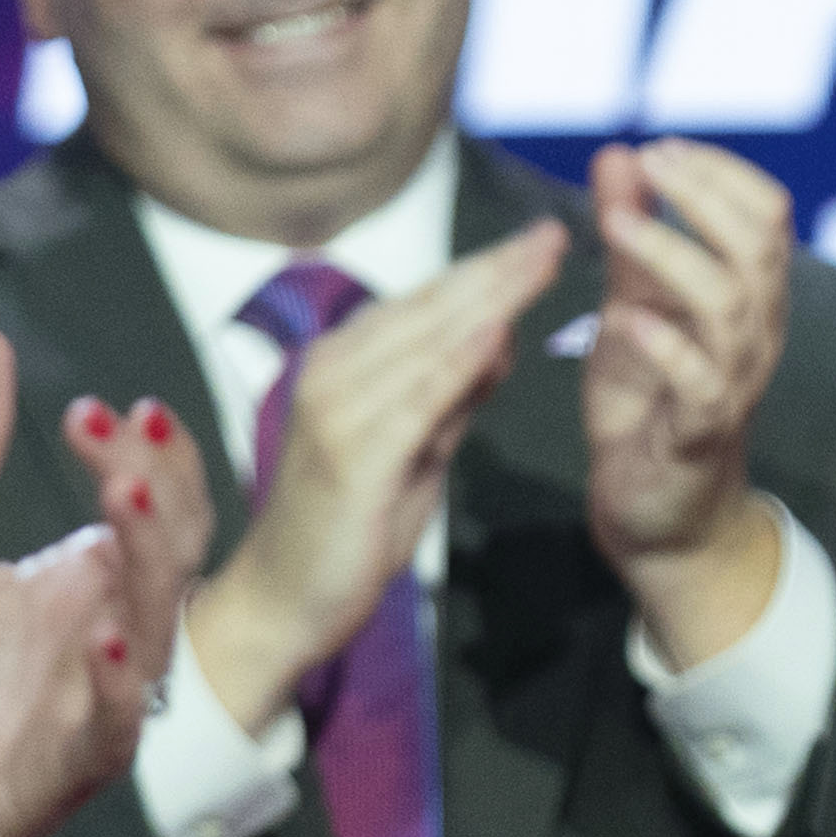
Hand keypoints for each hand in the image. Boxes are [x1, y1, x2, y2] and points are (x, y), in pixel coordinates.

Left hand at [0, 328, 185, 836]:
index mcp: (87, 587)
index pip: (156, 509)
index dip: (145, 456)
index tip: (96, 406)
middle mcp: (108, 645)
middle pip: (169, 561)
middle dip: (157, 494)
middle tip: (122, 431)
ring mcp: (93, 712)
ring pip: (152, 637)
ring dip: (147, 570)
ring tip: (125, 500)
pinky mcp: (60, 778)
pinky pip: (107, 733)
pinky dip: (111, 691)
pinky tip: (101, 644)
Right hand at [183, 219, 567, 730]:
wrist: (283, 603)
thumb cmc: (348, 530)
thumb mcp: (415, 452)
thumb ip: (451, 397)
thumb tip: (498, 338)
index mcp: (344, 365)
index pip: (425, 304)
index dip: (485, 270)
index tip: (540, 240)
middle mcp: (331, 372)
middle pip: (427, 308)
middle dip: (494, 269)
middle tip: (552, 232)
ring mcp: (334, 411)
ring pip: (423, 341)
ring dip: (485, 298)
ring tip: (538, 261)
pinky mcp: (349, 456)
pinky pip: (413, 401)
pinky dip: (455, 363)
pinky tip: (497, 333)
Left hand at [584, 137, 792, 657]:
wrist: (659, 516)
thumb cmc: (650, 405)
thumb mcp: (632, 303)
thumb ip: (631, 232)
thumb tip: (618, 153)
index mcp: (748, 298)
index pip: (768, 214)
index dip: (720, 172)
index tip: (660, 148)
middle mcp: (755, 335)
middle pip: (761, 246)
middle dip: (704, 195)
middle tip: (648, 163)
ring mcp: (733, 384)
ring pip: (731, 304)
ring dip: (674, 254)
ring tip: (617, 226)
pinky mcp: (700, 434)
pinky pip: (700, 383)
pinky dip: (662, 344)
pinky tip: (620, 318)